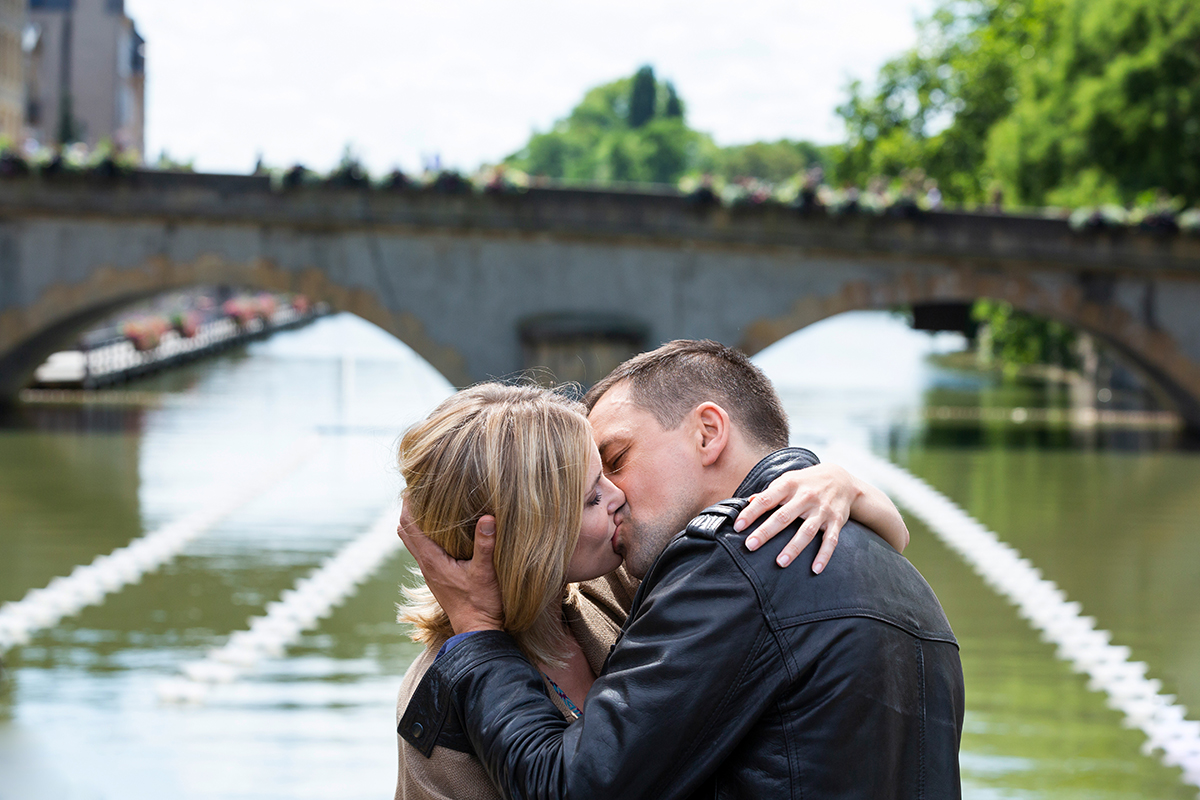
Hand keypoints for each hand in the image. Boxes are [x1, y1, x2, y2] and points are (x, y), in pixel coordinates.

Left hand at [396, 501, 504, 632]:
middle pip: (405, 531)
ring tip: (428, 504)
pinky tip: (442, 529)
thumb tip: (488, 517)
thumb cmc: (482, 605)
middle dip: (408, 509)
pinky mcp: (438, 576)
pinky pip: (423, 549)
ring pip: (412, 541)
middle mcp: (426, 564)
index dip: (408, 505)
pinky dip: (425, 534)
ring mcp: (431, 571)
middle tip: (419, 489)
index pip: (409, 526)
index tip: (413, 485)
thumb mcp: (486, 573)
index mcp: (432, 560)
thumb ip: (485, 545)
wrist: (477, 632)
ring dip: (415, 522)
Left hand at [733, 463, 858, 573]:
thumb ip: (770, 492)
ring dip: (793, 548)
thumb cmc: (806, 482)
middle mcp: (806, 497)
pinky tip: (815, 569)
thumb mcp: (788, 479)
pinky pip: (831, 540)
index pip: (767, 499)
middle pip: (784, 517)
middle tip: (750, 545)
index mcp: (790, 485)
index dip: (751, 512)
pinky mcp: (836, 521)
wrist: (841, 479)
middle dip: (766, 532)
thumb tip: (749, 501)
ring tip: (780, 562)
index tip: (737, 526)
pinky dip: (824, 555)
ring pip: (806, 531)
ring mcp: (822, 510)